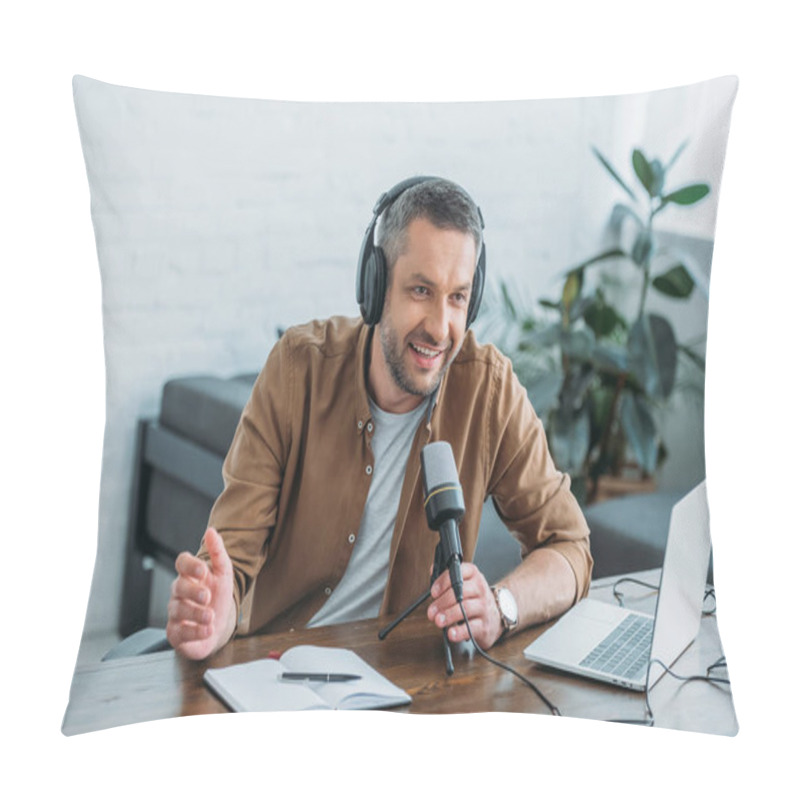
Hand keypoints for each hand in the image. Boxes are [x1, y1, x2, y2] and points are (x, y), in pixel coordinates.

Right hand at [167, 527, 235, 659]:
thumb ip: (218, 552)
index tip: (203, 570)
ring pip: (178, 610)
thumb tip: (211, 531)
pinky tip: (208, 630)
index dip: (189, 565)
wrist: (219, 626)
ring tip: (210, 617)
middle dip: (192, 591)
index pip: (181, 563)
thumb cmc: (218, 597)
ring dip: (195, 613)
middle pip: (178, 586)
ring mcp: (175, 613)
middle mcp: (179, 593)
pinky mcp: (175, 633)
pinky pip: (179, 632)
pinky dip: (194, 632)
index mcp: (190, 575)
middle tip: (207, 596)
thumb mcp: (223, 574)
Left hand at [426, 562, 502, 649]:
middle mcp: (480, 589)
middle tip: (431, 612)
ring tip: (438, 621)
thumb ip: (447, 577)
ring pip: (466, 608)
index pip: (459, 572)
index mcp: (473, 575)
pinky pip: (472, 628)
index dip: (444, 581)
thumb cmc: (472, 599)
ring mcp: (484, 607)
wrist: (494, 617)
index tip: (433, 592)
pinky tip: (451, 633)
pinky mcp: (485, 625)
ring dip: (449, 615)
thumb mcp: (463, 583)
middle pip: (461, 591)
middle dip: (443, 602)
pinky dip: (460, 631)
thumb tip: (432, 571)